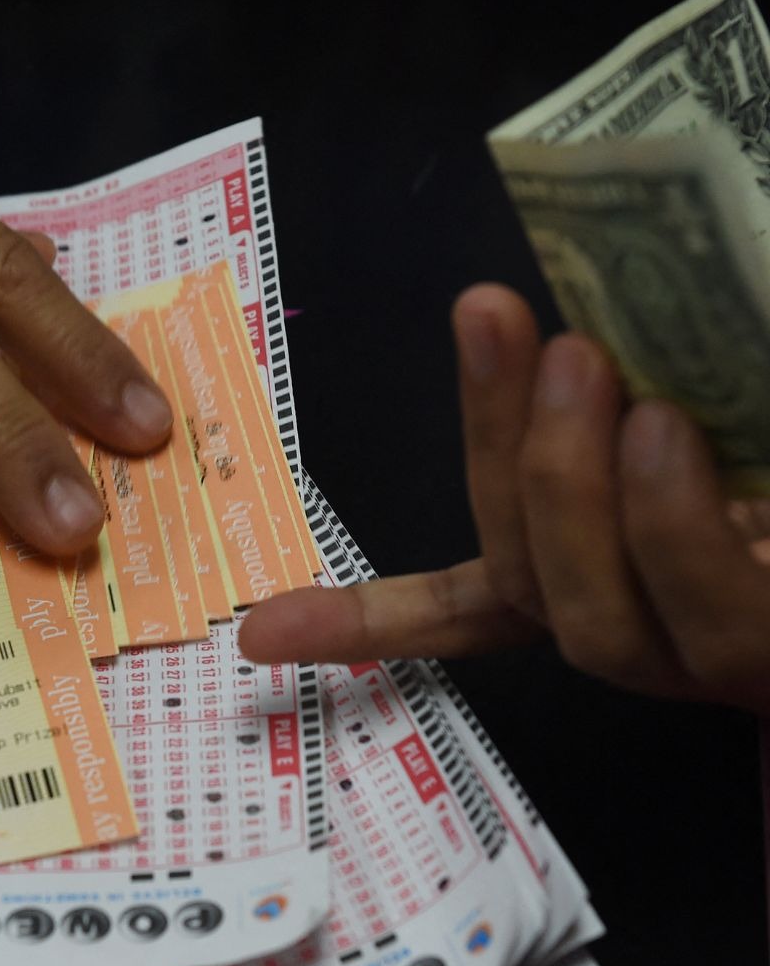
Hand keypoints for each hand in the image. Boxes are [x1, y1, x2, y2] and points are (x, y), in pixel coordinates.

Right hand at [240, 283, 769, 715]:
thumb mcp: (709, 383)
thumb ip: (639, 358)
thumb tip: (522, 302)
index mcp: (605, 577)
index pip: (464, 614)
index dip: (358, 624)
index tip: (256, 632)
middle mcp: (639, 631)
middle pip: (524, 582)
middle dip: (495, 451)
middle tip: (495, 319)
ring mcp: (705, 663)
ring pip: (589, 621)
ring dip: (564, 490)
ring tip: (587, 367)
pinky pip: (706, 619)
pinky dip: (667, 530)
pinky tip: (665, 441)